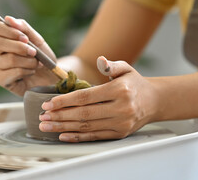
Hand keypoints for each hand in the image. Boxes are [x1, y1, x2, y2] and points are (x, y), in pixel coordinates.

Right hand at [0, 16, 58, 95]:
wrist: (50, 75)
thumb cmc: (41, 56)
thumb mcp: (36, 39)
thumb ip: (23, 27)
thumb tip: (8, 18)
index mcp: (1, 37)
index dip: (9, 31)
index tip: (25, 38)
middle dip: (20, 47)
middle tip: (34, 52)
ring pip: (10, 59)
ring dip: (29, 61)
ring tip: (36, 64)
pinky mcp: (1, 80)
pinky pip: (14, 72)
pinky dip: (28, 71)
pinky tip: (31, 72)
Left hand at [39, 56, 158, 141]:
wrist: (155, 101)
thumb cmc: (135, 83)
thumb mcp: (126, 68)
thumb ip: (111, 64)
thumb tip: (100, 60)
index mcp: (119, 90)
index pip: (86, 97)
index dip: (65, 101)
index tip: (48, 103)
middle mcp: (121, 108)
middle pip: (84, 114)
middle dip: (60, 116)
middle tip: (42, 116)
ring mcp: (121, 123)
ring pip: (86, 127)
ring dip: (63, 127)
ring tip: (47, 126)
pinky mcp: (119, 134)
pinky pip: (94, 136)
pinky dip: (77, 137)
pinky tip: (63, 135)